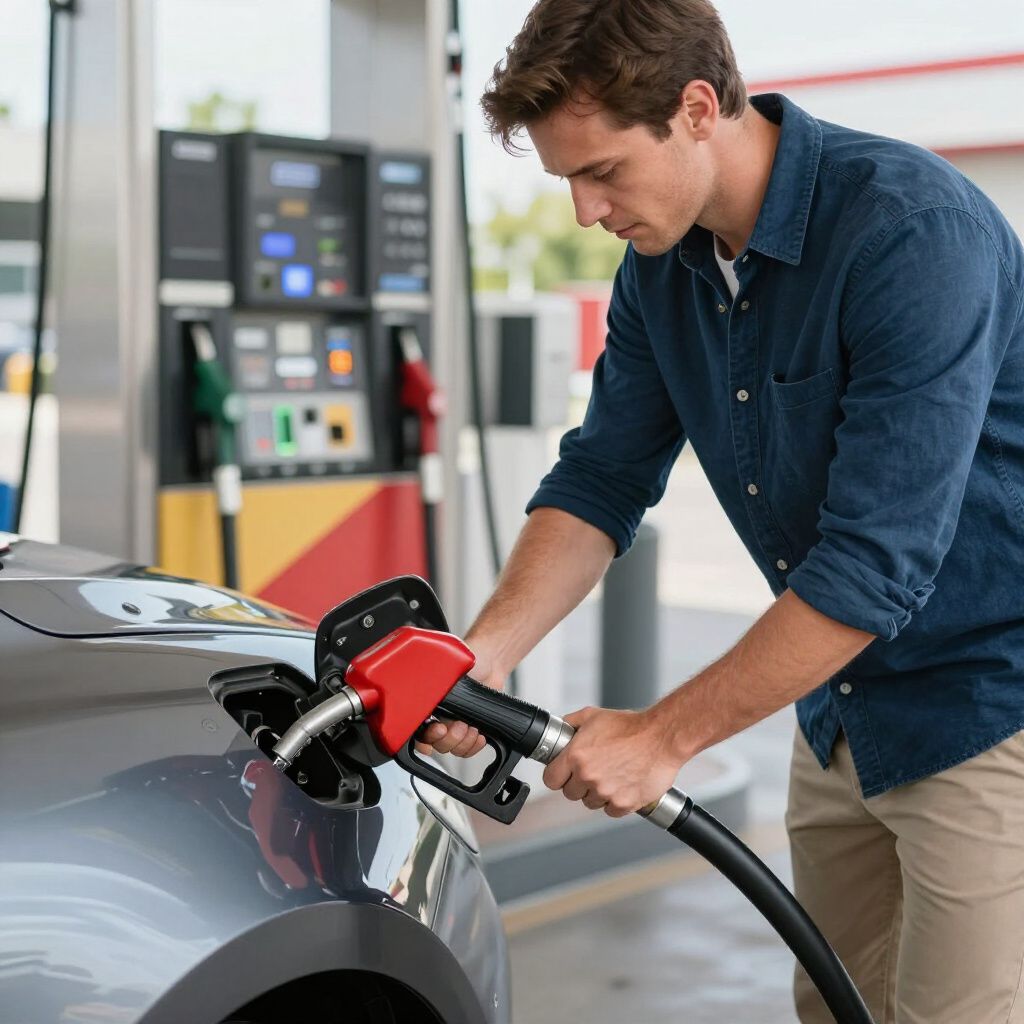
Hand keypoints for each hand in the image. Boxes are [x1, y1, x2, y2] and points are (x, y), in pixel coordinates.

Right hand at [414, 641, 505, 757]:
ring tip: (470, 726)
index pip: (418, 733)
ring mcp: (455, 725)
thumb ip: (432, 690)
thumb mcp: (444, 674)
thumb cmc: (466, 663)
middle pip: (436, 744)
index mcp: (427, 706)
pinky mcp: (472, 730)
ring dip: (463, 742)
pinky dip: (474, 745)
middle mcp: (439, 718)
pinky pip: (469, 749)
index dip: (424, 740)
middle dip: (448, 739)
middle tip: (458, 725)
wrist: (490, 662)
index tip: (437, 730)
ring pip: (453, 749)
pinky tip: (478, 734)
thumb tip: (426, 704)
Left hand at [542, 705, 684, 817]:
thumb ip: (570, 723)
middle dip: (578, 784)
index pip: (551, 780)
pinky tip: (623, 785)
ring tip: (612, 775)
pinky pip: (610, 811)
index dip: (558, 775)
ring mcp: (606, 792)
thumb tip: (559, 729)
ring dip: (597, 793)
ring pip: (590, 803)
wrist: (662, 737)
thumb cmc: (631, 726)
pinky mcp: (624, 804)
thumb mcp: (593, 715)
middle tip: (593, 771)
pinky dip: (615, 802)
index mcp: (576, 756)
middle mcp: (588, 776)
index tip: (564, 774)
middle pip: (570, 794)